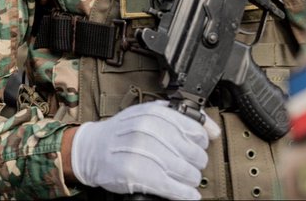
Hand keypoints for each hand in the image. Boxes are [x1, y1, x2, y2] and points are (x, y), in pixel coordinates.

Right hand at [70, 100, 219, 199]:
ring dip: (191, 179)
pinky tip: (188, 195)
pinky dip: (183, 193)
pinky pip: (169, 186)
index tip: (199, 147)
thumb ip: (181, 117)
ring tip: (189, 180)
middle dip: (197, 163)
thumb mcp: (149, 114)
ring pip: (184, 170)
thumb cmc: (123, 132)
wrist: (92, 149)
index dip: (201, 142)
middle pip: (192, 152)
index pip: (194, 129)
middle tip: (192, 166)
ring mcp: (142, 151)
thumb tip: (213, 130)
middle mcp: (149, 129)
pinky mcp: (136, 173)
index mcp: (155, 112)